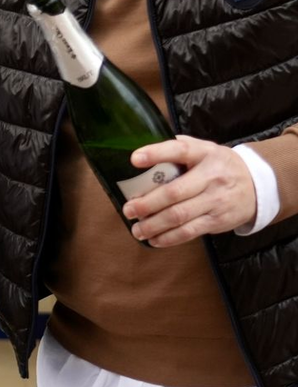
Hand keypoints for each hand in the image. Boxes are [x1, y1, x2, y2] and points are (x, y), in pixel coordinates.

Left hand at [123, 135, 257, 246]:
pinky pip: (190, 232)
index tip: (134, 159)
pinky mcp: (218, 220)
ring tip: (136, 229)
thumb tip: (144, 146)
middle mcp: (211, 176)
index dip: (156, 154)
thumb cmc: (219, 166)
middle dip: (146, 203)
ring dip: (153, 225)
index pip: (179, 150)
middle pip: (174, 192)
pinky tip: (154, 240)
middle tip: (128, 209)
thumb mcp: (205, 149)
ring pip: (179, 215)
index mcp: (204, 153)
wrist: (258, 185)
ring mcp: (216, 200)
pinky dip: (169, 238)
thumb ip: (180, 146)